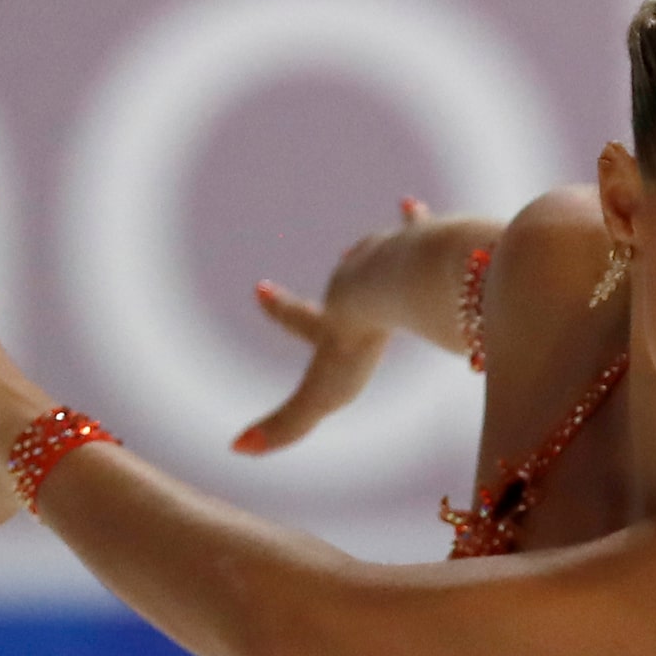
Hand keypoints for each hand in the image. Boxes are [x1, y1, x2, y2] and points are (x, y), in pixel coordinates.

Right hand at [230, 196, 422, 454]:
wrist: (395, 287)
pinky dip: (415, 220)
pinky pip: (420, 229)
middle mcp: (356, 283)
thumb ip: (285, 424)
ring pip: (380, 252)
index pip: (301, 320)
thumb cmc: (360, 341)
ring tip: (379, 245)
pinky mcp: (422, 245)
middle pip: (347, 278)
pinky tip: (412, 206)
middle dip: (344, 270)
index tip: (259, 290)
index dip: (280, 311)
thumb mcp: (320, 392)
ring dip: (377, 249)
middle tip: (342, 256)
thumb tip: (234, 450)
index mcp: (336, 320)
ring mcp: (388, 259)